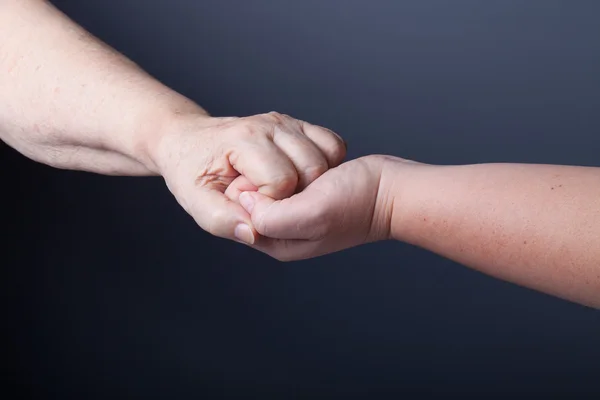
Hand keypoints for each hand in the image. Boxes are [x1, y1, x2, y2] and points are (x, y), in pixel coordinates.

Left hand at [147, 112, 345, 243]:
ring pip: (327, 159)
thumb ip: (223, 221)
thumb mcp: (196, 203)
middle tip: (261, 193)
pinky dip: (326, 166)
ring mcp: (288, 123)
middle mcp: (271, 125)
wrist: (190, 142)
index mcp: (245, 139)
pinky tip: (298, 176)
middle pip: (312, 170)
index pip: (282, 182)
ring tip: (276, 185)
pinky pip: (335, 147)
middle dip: (293, 194)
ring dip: (310, 182)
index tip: (246, 199)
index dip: (269, 203)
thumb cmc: (192, 172)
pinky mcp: (300, 125)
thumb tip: (252, 233)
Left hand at [236, 155, 404, 260]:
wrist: (396, 190)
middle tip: (300, 181)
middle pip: (253, 190)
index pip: (240, 212)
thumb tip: (244, 201)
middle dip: (270, 177)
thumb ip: (269, 217)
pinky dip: (306, 154)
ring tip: (319, 176)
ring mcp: (298, 198)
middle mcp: (285, 220)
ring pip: (272, 171)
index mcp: (278, 239)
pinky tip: (325, 164)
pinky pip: (294, 159)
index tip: (268, 184)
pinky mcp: (311, 178)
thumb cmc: (358, 205)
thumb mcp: (310, 217)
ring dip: (291, 163)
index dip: (248, 192)